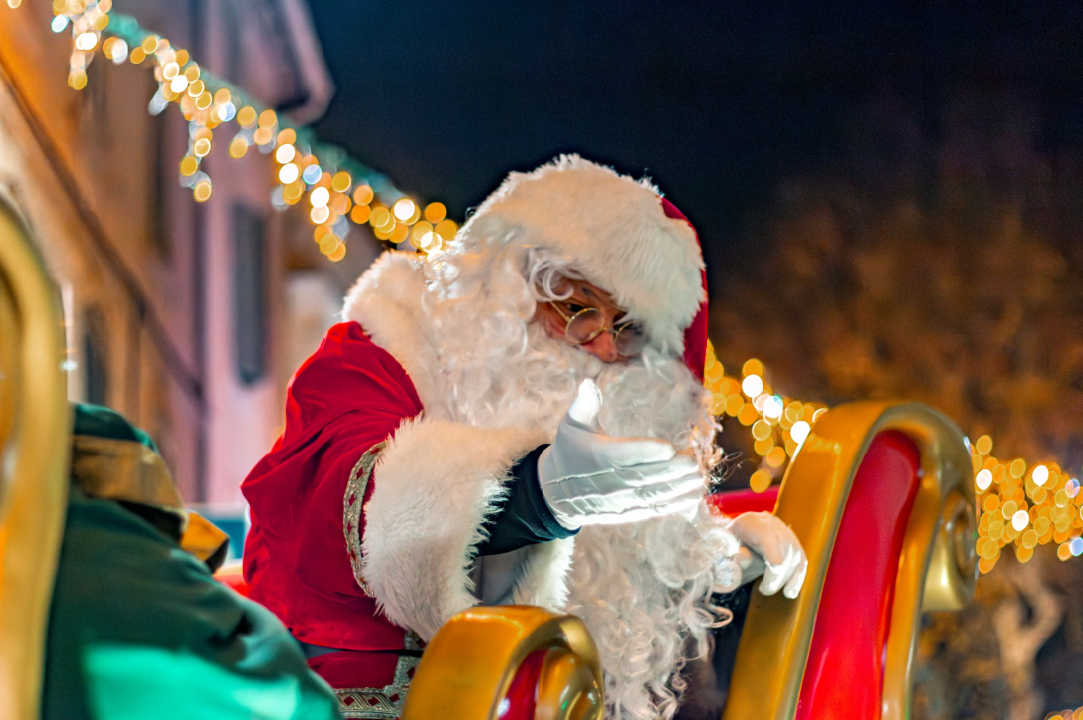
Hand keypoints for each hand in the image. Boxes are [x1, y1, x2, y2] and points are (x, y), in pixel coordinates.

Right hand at [538, 379, 704, 528]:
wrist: (556, 492)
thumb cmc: (569, 449)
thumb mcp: (571, 424)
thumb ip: (584, 404)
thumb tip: (588, 382)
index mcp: (597, 456)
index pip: (623, 454)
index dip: (645, 452)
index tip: (668, 447)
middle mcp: (608, 481)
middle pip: (643, 477)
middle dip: (670, 470)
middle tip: (693, 461)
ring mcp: (618, 500)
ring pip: (651, 495)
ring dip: (677, 488)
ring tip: (698, 478)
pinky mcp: (625, 512)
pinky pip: (651, 509)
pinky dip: (673, 505)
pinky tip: (692, 496)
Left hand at [728, 512, 806, 598]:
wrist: (740, 534)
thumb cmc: (730, 543)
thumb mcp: (724, 546)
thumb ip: (731, 552)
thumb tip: (744, 558)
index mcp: (753, 523)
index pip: (767, 534)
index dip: (773, 550)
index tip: (776, 566)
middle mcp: (773, 525)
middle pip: (783, 550)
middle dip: (776, 575)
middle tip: (764, 589)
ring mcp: (786, 534)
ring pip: (795, 558)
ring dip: (785, 579)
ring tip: (768, 589)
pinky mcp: (795, 546)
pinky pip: (801, 563)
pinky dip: (797, 579)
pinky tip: (789, 592)